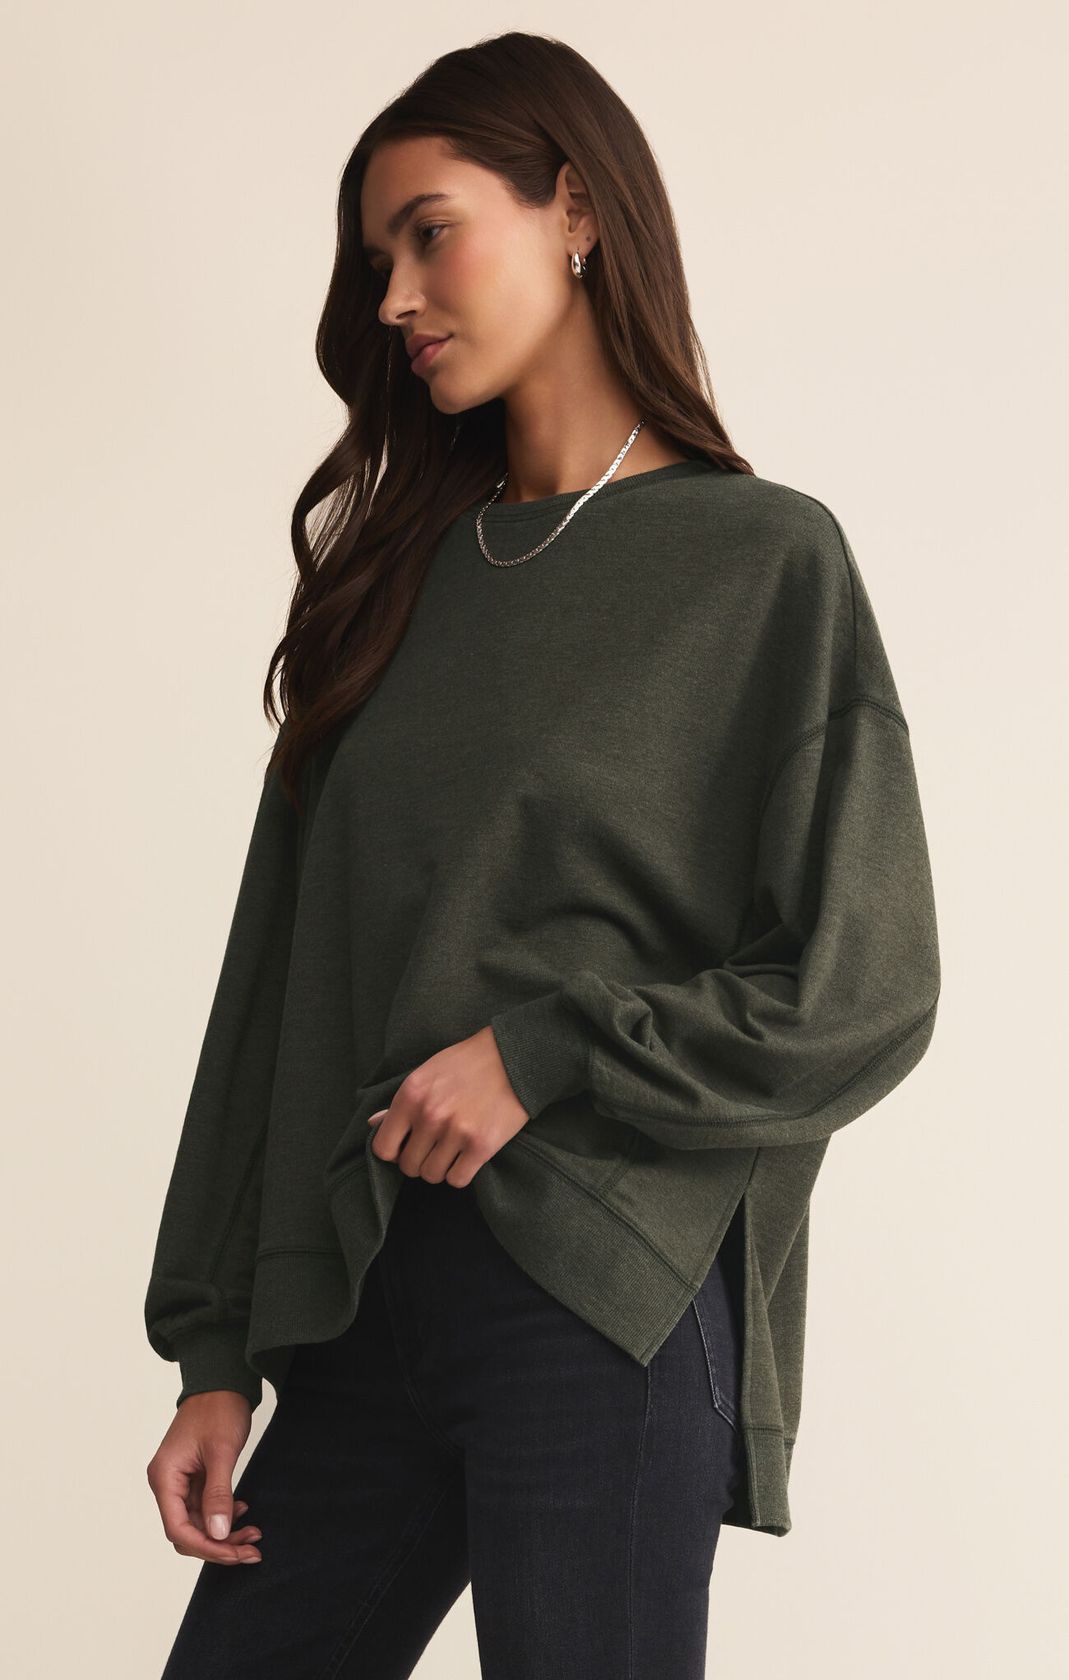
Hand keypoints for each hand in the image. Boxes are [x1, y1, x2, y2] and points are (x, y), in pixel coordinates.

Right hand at [146, 1391, 262, 1564]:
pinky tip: (243, 1512)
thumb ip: (218, 1495)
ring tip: (253, 1533)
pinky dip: (223, 1514)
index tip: (235, 1553)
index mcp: (165, 1477)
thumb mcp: (221, 1452)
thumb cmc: (218, 1409)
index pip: (178, 1529)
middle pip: (187, 1531)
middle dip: (218, 1543)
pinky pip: (204, 1508)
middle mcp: (166, 1483)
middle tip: (251, 1549)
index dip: (206, 1547)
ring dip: (224, 1532)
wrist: (222, 1382)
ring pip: (198, 1522)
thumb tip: (217, 1534)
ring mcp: (179, 1481)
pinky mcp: (192, 1478)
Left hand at [367, 1025, 529, 1187]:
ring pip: (432, 1176)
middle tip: (435, 1146)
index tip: (406, 1146)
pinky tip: (467, 1156)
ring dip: (440, 1168)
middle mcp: (430, 1115)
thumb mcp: (427, 1073)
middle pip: (408, 1166)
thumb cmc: (467, 1063)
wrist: (513, 1055)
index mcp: (411, 1095)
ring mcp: (456, 1132)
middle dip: (419, 1160)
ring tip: (452, 1150)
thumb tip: (373, 1124)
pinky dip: (461, 1173)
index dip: (394, 1152)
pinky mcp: (482, 1145)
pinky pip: (457, 1180)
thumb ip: (401, 1102)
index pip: (383, 1148)